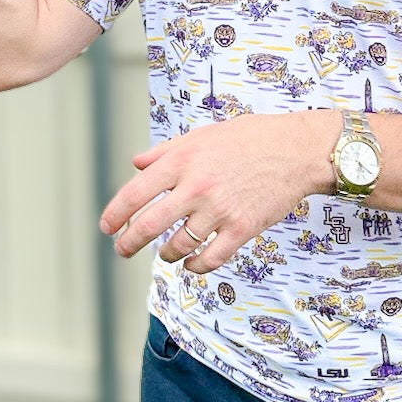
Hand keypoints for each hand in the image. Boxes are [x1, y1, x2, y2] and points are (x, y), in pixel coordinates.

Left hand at [99, 110, 341, 273]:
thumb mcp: (202, 135)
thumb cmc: (249, 138)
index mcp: (182, 160)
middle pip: (148, 225)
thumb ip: (165, 151)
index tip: (105, 227)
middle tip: (121, 250)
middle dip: (128, 243)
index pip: (135, 193)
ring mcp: (219, 210)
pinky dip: (194, 266)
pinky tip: (190, 264)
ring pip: (177, 246)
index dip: (115, 214)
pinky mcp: (242, 229)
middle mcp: (196, 186)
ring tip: (165, 253)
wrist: (296, 150)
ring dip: (165, 255)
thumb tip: (137, 164)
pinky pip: (209, 259)